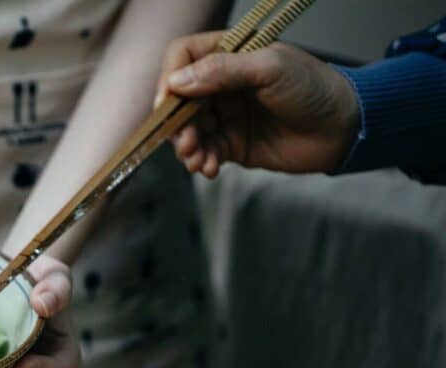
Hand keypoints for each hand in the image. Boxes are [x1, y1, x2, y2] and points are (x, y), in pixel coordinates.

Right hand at [155, 31, 359, 176]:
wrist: (343, 129)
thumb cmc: (313, 89)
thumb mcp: (270, 69)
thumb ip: (223, 71)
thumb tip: (176, 82)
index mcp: (229, 55)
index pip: (183, 57)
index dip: (169, 78)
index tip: (168, 103)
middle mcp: (221, 84)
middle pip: (178, 99)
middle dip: (177, 123)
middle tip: (187, 142)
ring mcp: (224, 115)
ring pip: (187, 129)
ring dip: (187, 146)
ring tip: (198, 160)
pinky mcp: (231, 144)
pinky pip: (204, 152)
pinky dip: (201, 161)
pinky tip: (209, 168)